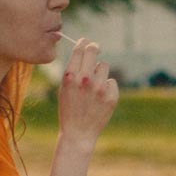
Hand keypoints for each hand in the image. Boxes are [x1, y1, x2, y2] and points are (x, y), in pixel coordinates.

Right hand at [58, 38, 118, 152]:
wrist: (78, 133)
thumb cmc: (69, 109)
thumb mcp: (64, 88)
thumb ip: (73, 71)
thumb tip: (84, 50)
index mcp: (70, 76)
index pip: (79, 50)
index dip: (83, 43)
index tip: (85, 42)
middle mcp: (85, 79)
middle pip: (93, 50)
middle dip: (94, 47)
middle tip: (95, 47)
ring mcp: (99, 88)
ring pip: (103, 66)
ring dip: (100, 72)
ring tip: (93, 87)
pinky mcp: (111, 96)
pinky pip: (111, 81)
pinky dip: (107, 87)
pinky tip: (100, 99)